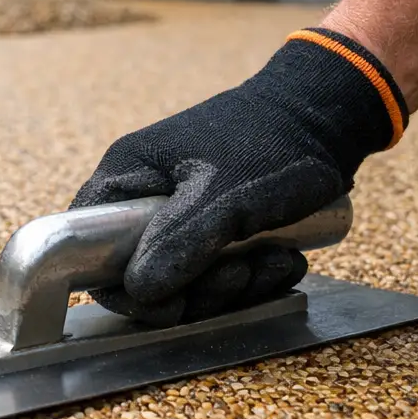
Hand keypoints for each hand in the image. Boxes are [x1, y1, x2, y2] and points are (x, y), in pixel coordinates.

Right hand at [69, 28, 408, 326]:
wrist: (330, 116)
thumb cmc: (272, 142)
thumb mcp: (224, 195)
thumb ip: (178, 242)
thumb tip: (139, 290)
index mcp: (128, 175)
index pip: (87, 243)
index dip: (122, 285)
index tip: (169, 302)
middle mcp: (145, 196)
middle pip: (142, 272)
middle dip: (195, 289)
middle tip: (238, 276)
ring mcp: (181, 211)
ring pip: (186, 279)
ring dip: (233, 286)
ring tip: (275, 262)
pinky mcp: (216, 226)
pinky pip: (219, 271)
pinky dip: (253, 277)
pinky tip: (285, 259)